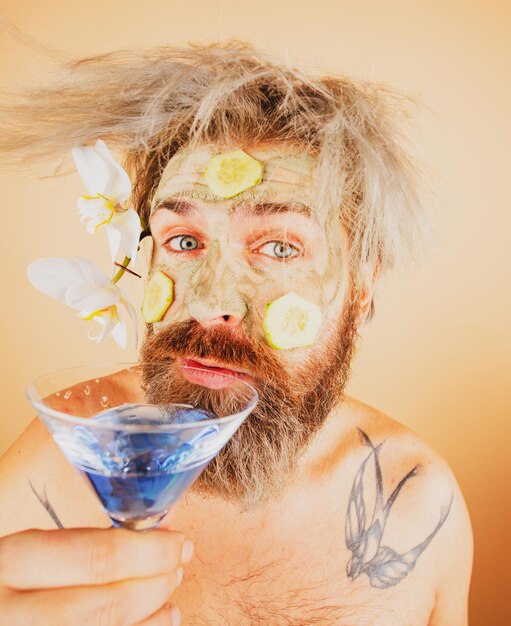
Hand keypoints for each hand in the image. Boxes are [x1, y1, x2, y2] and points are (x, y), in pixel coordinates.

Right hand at [0, 526, 192, 624]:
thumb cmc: (7, 580)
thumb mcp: (23, 555)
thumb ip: (74, 547)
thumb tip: (151, 532)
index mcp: (9, 564)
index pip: (97, 556)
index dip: (150, 551)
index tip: (178, 542)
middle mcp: (11, 613)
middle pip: (107, 604)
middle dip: (156, 582)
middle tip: (180, 564)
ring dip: (152, 616)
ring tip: (171, 596)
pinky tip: (155, 624)